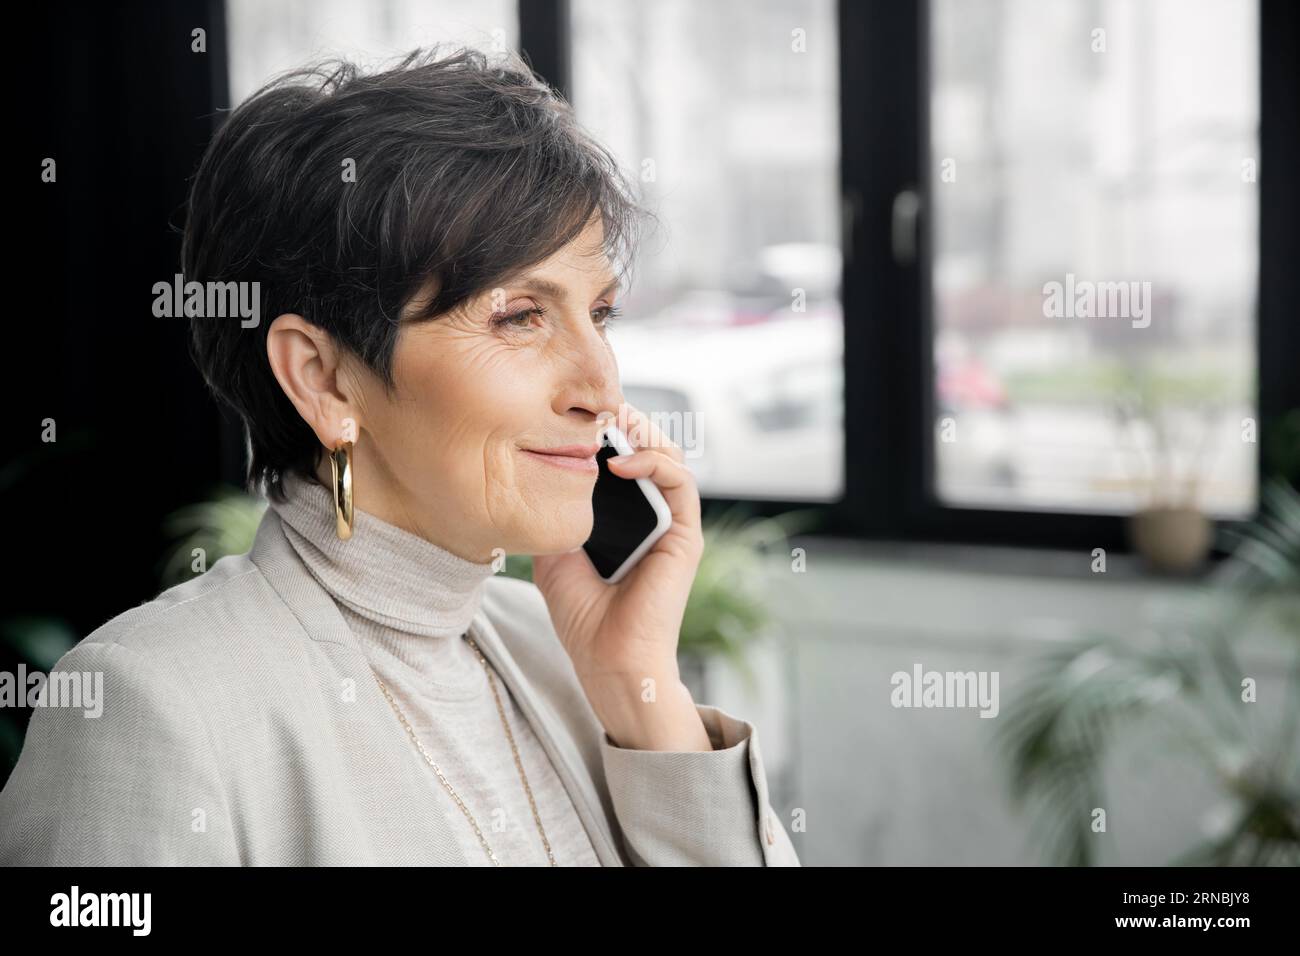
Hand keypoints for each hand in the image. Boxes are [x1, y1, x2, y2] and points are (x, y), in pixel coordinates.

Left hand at [531, 403, 709, 750]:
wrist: (608, 662)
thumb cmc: (584, 617)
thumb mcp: (555, 550)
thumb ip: (556, 510)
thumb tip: (538, 468)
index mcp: (626, 515)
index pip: (622, 455)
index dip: (603, 429)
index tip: (571, 410)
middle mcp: (653, 513)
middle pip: (648, 445)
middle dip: (621, 419)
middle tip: (590, 404)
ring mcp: (672, 522)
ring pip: (669, 453)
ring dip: (639, 431)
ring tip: (607, 422)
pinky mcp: (686, 535)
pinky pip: (681, 482)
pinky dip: (655, 462)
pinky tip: (621, 463)